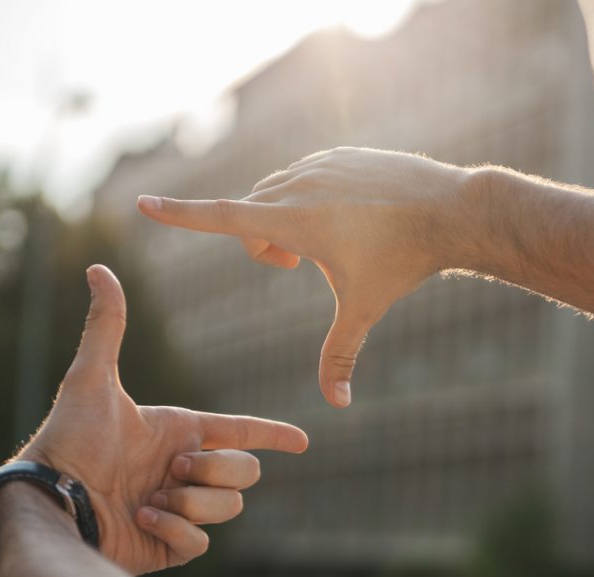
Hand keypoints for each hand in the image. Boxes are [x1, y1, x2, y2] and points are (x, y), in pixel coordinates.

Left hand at [16, 265, 308, 574]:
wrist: (51, 500)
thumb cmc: (68, 438)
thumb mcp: (91, 378)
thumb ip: (106, 325)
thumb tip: (97, 268)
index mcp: (179, 434)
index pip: (241, 432)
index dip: (274, 434)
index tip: (302, 442)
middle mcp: (184, 470)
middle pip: (246, 472)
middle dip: (216, 469)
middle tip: (172, 470)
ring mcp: (180, 509)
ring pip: (230, 507)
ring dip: (192, 501)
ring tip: (150, 499)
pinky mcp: (170, 545)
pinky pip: (202, 542)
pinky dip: (175, 530)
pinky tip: (142, 519)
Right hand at [138, 147, 478, 407]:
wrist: (450, 209)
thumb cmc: (403, 261)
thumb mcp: (363, 309)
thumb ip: (340, 355)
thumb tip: (337, 405)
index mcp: (292, 219)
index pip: (220, 217)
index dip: (179, 215)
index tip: (143, 204)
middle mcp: (297, 184)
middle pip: (249, 214)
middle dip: (261, 243)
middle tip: (296, 266)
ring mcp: (319, 163)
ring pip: (275, 192)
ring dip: (283, 219)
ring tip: (325, 241)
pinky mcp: (339, 154)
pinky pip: (304, 175)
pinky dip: (309, 198)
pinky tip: (348, 215)